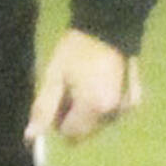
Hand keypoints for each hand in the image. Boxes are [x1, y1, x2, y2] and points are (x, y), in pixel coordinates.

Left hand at [26, 29, 142, 153]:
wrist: (108, 28)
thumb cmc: (76, 51)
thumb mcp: (53, 78)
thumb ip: (43, 109)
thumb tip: (30, 137)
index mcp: (94, 107)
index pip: (70, 134)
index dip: (59, 120)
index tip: (58, 98)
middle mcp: (114, 112)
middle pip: (85, 131)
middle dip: (74, 117)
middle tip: (71, 89)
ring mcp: (127, 107)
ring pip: (98, 123)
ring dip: (89, 111)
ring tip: (86, 83)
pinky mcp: (135, 100)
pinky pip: (112, 112)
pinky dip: (104, 104)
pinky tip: (102, 83)